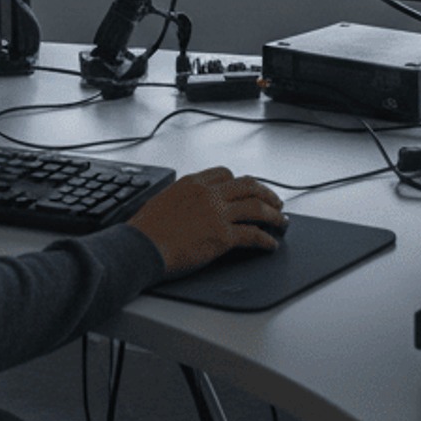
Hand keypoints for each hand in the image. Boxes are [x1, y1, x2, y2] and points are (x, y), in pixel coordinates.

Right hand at [129, 166, 285, 273]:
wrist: (139, 247)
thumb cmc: (144, 230)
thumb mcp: (162, 200)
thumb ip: (180, 198)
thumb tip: (186, 204)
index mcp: (192, 182)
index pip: (225, 173)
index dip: (241, 182)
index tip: (248, 189)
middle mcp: (208, 193)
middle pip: (248, 185)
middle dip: (266, 193)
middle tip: (275, 202)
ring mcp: (217, 213)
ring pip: (256, 207)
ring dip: (274, 214)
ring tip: (282, 221)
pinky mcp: (222, 236)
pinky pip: (253, 234)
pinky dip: (266, 239)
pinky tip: (271, 244)